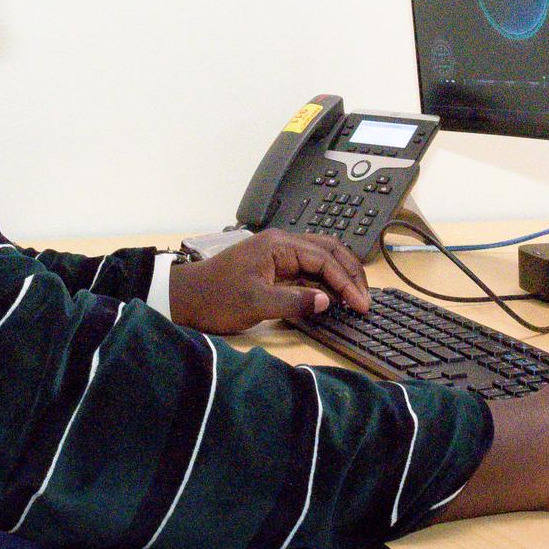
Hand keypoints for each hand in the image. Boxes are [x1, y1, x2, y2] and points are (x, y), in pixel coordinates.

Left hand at [167, 230, 369, 333]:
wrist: (183, 299)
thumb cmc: (215, 298)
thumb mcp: (254, 303)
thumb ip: (293, 301)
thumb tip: (326, 301)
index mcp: (278, 245)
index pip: (325, 258)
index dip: (346, 281)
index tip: (360, 304)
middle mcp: (282, 244)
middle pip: (329, 250)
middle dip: (350, 273)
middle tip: (365, 299)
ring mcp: (278, 254)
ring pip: (321, 258)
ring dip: (340, 275)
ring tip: (356, 297)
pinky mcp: (274, 267)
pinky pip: (308, 269)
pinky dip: (326, 281)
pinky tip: (333, 297)